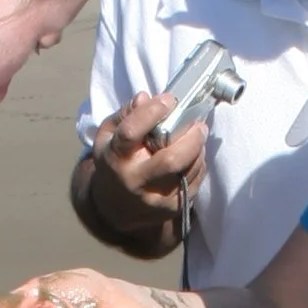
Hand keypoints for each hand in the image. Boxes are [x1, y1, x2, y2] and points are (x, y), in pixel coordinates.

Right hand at [94, 91, 204, 215]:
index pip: (131, 133)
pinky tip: (193, 156)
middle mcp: (134, 181)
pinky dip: (198, 165)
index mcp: (115, 157)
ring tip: (197, 137)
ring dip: (198, 150)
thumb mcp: (109, 136)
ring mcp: (154, 199)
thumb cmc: (115, 161)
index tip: (169, 100)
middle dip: (191, 139)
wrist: (113, 207)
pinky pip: (194, 183)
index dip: (151, 112)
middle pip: (171, 160)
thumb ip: (126, 114)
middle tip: (199, 125)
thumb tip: (146, 97)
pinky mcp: (171, 210)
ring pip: (187, 172)